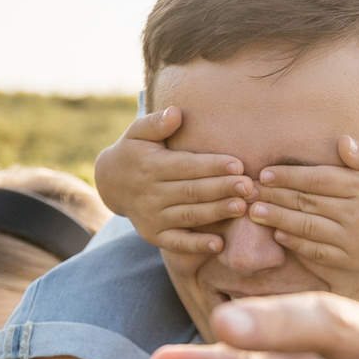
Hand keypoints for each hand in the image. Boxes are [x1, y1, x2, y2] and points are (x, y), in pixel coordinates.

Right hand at [93, 107, 252, 255]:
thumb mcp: (137, 132)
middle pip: (192, 191)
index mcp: (151, 166)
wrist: (109, 183)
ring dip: (217, 213)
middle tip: (249, 187)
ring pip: (190, 215)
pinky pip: (177, 242)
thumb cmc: (133, 152)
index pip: (187, 166)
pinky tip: (219, 244)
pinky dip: (197, 245)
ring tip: (242, 208)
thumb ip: (156, 123)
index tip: (238, 164)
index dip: (213, 166)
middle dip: (222, 189)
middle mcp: (151, 193)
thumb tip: (176, 113)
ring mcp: (152, 217)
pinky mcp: (154, 235)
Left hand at [249, 136, 358, 271]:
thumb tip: (341, 142)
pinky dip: (296, 244)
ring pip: (308, 228)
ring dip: (277, 219)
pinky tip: (278, 234)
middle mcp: (357, 214)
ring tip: (253, 212)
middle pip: (308, 203)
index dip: (288, 175)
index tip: (264, 172)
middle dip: (275, 196)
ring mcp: (355, 240)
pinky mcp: (354, 261)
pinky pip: (319, 253)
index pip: (318, 179)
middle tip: (248, 191)